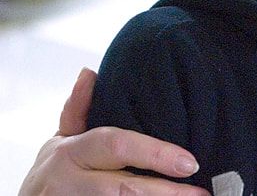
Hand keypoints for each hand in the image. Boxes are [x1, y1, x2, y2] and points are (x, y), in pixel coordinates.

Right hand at [19, 68, 209, 195]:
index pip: (117, 146)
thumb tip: (90, 73)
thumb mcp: (63, 138)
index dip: (155, 153)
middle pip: (123, 188)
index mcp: (69, 151)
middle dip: (164, 192)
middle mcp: (69, 182)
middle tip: (200, 192)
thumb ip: (79, 110)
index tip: (190, 162)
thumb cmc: (55, 170)